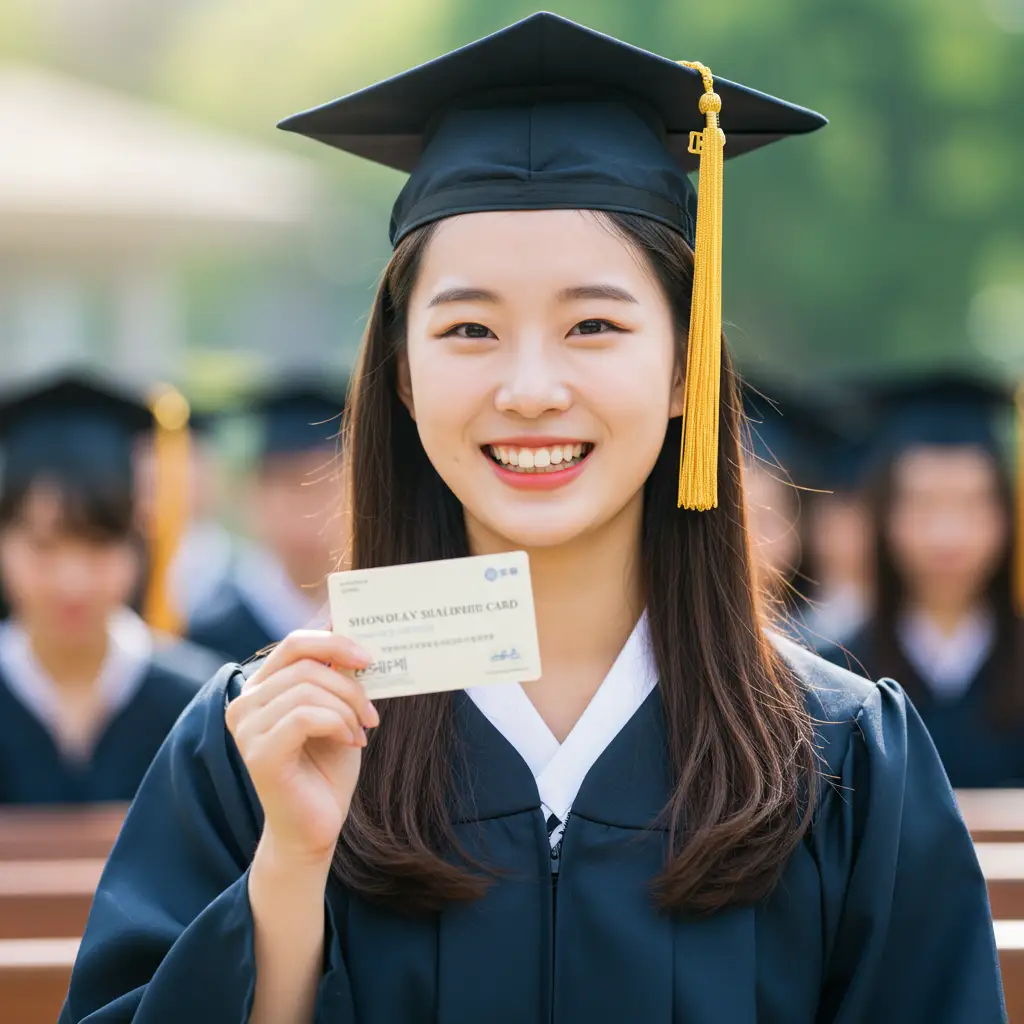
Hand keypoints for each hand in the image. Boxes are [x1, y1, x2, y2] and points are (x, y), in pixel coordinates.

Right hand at [226, 630, 378, 868]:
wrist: (315, 827)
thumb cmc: (326, 767)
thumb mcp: (337, 709)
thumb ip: (336, 674)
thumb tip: (347, 628)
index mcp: (262, 687)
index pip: (294, 643)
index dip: (334, 642)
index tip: (369, 658)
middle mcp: (244, 703)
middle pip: (305, 663)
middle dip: (349, 684)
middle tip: (373, 713)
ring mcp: (246, 728)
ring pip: (308, 689)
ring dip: (347, 709)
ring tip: (360, 731)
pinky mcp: (258, 753)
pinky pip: (305, 717)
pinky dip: (337, 724)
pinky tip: (352, 741)